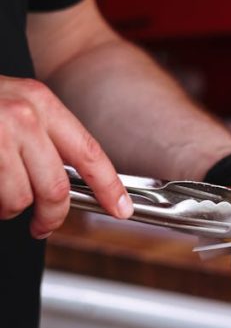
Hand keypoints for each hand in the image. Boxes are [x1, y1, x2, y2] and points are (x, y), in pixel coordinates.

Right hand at [0, 76, 132, 238]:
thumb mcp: (18, 104)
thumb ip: (45, 136)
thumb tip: (77, 181)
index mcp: (40, 102)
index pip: (88, 152)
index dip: (109, 186)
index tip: (120, 208)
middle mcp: (21, 116)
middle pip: (55, 187)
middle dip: (51, 216)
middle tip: (42, 224)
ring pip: (18, 198)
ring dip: (10, 209)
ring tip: (0, 197)